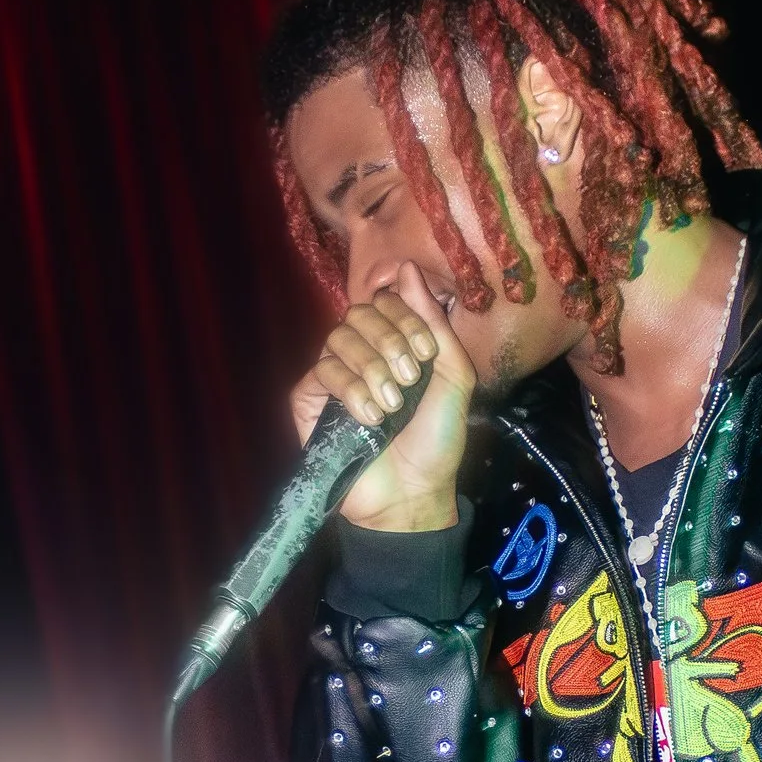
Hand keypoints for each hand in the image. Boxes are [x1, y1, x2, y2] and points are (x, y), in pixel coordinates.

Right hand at [291, 267, 475, 537]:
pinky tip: (370, 417)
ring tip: (392, 405)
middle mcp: (362, 354)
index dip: (406, 318)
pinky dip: (350, 390)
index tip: (427, 354)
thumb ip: (434, 323)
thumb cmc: (437, 440)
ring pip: (339, 338)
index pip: (386, 300)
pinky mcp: (307, 401)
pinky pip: (321, 371)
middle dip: (391, 341)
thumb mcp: (453, 376)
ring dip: (372, 368)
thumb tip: (407, 268)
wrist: (415, 492)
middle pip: (360, 312)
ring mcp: (332, 376)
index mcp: (394, 344)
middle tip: (411, 379)